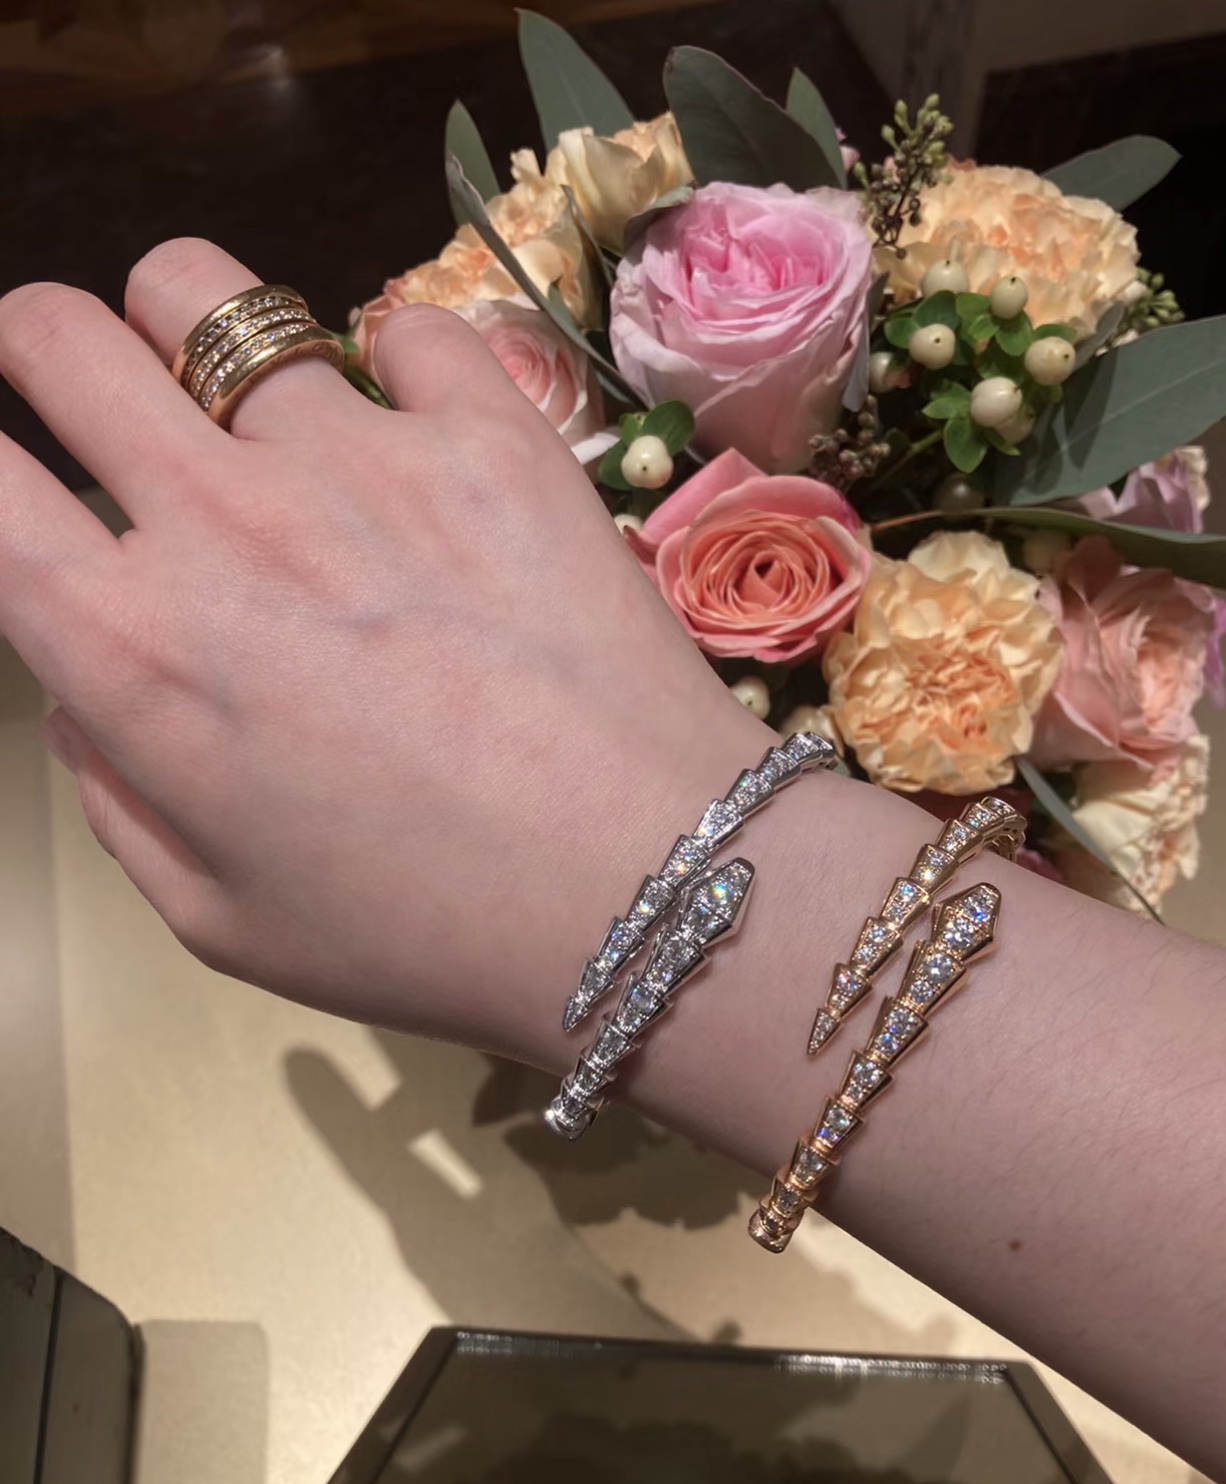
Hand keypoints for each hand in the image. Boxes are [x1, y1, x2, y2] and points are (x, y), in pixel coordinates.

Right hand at [0, 239, 764, 1053]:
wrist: (646, 892)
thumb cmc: (425, 931)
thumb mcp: (221, 919)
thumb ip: (120, 794)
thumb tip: (88, 690)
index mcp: (130, 646)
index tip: (11, 481)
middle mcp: (221, 519)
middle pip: (58, 336)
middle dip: (40, 347)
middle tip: (87, 390)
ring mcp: (362, 455)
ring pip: (212, 294)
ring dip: (195, 328)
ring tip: (242, 389)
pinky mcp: (492, 433)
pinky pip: (405, 329)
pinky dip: (389, 361)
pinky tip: (413, 424)